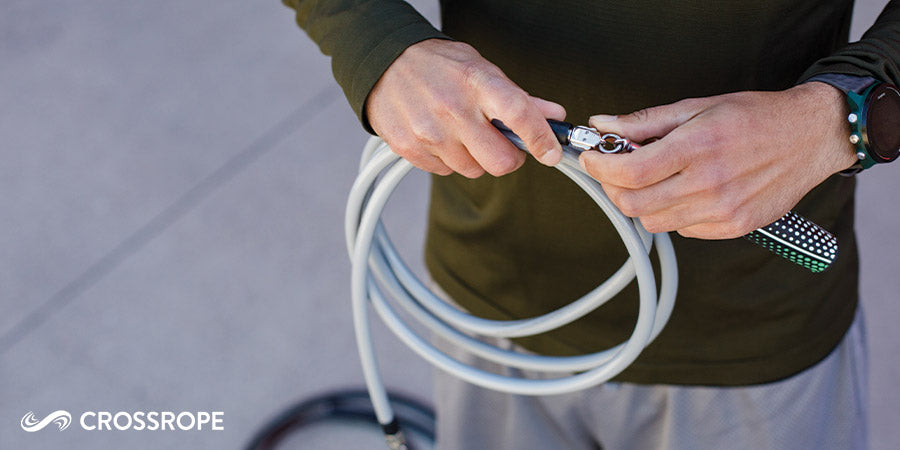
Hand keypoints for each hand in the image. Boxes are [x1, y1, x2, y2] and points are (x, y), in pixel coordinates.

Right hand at [365, 39, 565, 177]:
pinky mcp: (409, 149)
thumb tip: (553, 116)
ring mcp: (429, 132)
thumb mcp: (481, 69)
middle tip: (501, 143)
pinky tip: (440, 136)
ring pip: (473, 170)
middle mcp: (452, 109)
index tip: (550, 152)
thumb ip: (517, 97)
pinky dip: (449, 159)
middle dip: (507, 158)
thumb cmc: (437, 66)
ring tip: (461, 132)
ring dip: (474, 157)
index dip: (540, 139)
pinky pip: (445, 171)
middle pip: (499, 161)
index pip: (518, 115)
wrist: (384, 64)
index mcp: (476, 83)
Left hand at [579, 82, 857, 238]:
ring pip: (654, 222)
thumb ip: (646, 121)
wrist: (810, 137)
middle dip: (613, 188)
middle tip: (613, 171)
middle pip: (634, 203)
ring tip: (653, 180)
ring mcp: (722, 209)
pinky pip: (682, 230)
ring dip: (642, 203)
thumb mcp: (698, 107)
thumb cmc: (755, 117)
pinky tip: (684, 192)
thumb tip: (603, 124)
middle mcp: (709, 183)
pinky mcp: (734, 227)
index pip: (630, 171)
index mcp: (697, 147)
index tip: (591, 157)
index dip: (600, 167)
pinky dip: (672, 214)